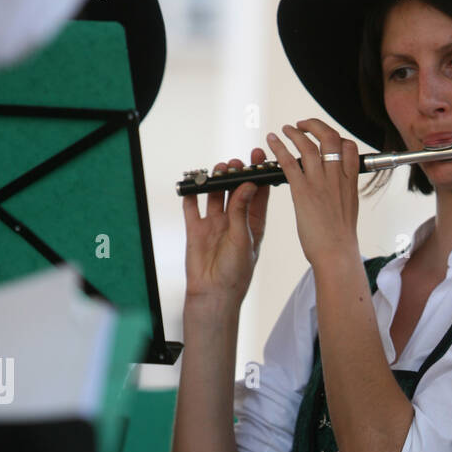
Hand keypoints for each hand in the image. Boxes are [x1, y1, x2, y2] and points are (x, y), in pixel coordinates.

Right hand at [183, 147, 269, 303]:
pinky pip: (192, 206)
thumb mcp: (244, 240)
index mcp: (253, 223)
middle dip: (236, 173)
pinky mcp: (196, 228)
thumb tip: (248, 184)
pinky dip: (192, 193)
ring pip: (215, 194)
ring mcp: (214, 223)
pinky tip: (194, 182)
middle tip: (236, 163)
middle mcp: (234, 220)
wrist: (213, 294)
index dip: (259, 174)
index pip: (257, 193)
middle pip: (235, 189)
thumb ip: (242, 211)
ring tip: (220, 169)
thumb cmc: (236, 273)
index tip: (259, 157)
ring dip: (217, 180)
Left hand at [266, 118, 359, 266]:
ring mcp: (319, 183)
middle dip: (315, 126)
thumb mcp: (348, 210)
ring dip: (294, 132)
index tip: (326, 139)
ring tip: (285, 129)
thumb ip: (342, 194)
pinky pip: (289, 161)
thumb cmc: (341, 239)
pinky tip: (271, 140)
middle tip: (303, 126)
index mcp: (350, 182)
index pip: (349, 147)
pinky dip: (279, 147)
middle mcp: (336, 177)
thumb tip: (337, 192)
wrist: (337, 254)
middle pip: (330, 137)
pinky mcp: (303, 192)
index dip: (337, 137)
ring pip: (308, 145)